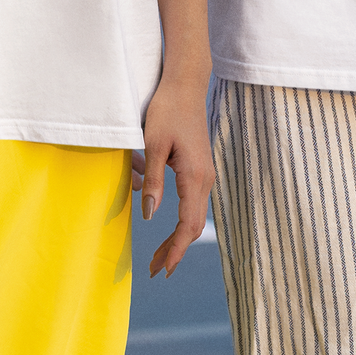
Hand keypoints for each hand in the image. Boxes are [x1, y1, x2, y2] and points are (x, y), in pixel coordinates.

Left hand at [135, 74, 212, 278]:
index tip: (163, 270)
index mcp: (195, 175)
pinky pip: (193, 203)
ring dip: (178, 237)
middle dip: (176, 250)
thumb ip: (153, 180)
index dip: (176, 249)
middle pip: (194, 225)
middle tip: (156, 271)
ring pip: (195, 215)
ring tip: (159, 257)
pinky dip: (181, 221)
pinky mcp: (200, 168)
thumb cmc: (167, 110)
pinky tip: (168, 228)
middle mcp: (206, 178)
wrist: (185, 84)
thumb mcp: (153, 144)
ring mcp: (205, 173)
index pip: (188, 224)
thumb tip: (150, 215)